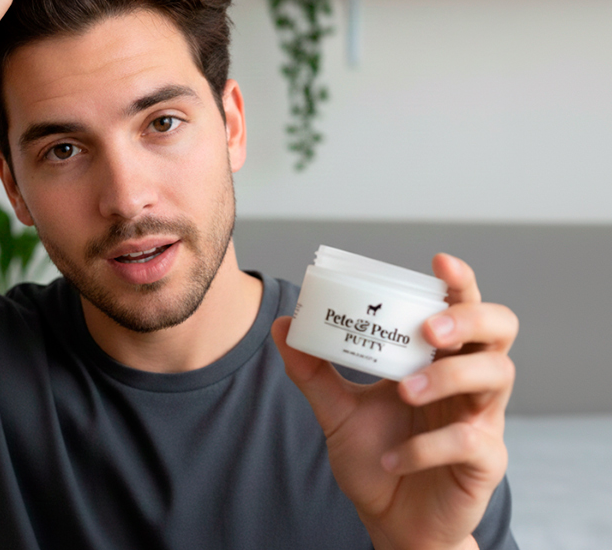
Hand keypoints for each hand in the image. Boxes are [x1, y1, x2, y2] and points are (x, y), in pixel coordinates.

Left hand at [271, 254, 517, 549]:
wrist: (391, 521)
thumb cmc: (377, 457)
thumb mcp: (336, 411)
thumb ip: (312, 371)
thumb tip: (283, 325)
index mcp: (438, 359)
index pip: (462, 307)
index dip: (460, 282)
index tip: (438, 262)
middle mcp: (469, 382)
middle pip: (500, 329)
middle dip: (469, 319)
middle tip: (428, 330)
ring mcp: (483, 419)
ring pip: (496, 376)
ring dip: (447, 377)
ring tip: (404, 391)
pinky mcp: (486, 461)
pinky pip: (470, 441)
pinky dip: (426, 446)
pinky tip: (393, 459)